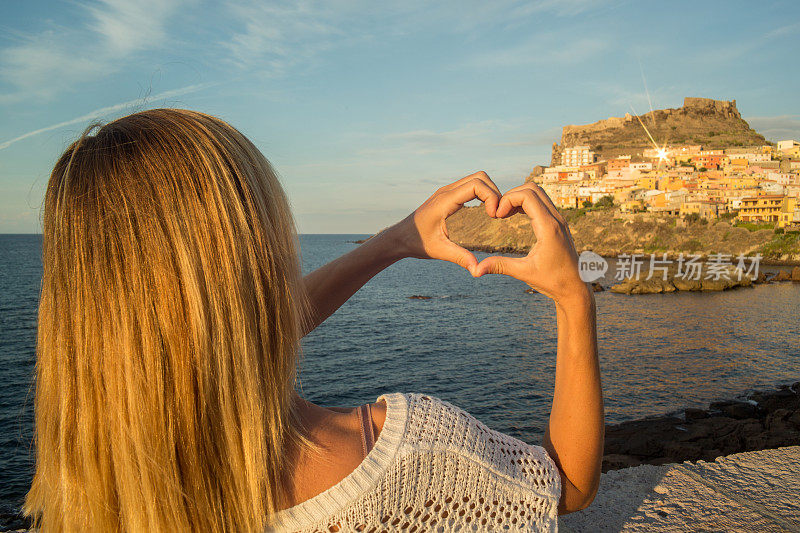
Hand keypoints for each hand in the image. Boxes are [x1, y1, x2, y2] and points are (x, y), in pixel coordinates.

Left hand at [392, 171, 500, 274]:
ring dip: (490, 191)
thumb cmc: (417, 243)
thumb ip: (460, 258)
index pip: (476, 185)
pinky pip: (471, 185)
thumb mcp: (439, 251)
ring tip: (494, 213)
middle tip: (498, 214)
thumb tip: (478, 270)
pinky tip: (486, 211)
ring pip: (476, 179)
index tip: (494, 216)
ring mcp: (447, 191)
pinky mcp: (448, 195)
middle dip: (494, 192)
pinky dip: (483, 193)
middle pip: (480, 177)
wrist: (400, 237)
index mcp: (444, 201)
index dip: (491, 196)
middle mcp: (446, 191)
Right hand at [474, 183, 588, 305]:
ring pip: (538, 193)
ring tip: (504, 214)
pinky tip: (514, 216)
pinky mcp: (558, 223)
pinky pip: (541, 202)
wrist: (575, 288)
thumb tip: (475, 270)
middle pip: (532, 188)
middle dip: (511, 195)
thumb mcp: (524, 273)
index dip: (507, 200)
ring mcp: (558, 220)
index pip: (527, 195)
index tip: (496, 216)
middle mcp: (556, 219)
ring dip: (518, 198)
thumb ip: (500, 266)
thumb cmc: (553, 281)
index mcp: (548, 228)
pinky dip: (525, 203)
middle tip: (498, 213)